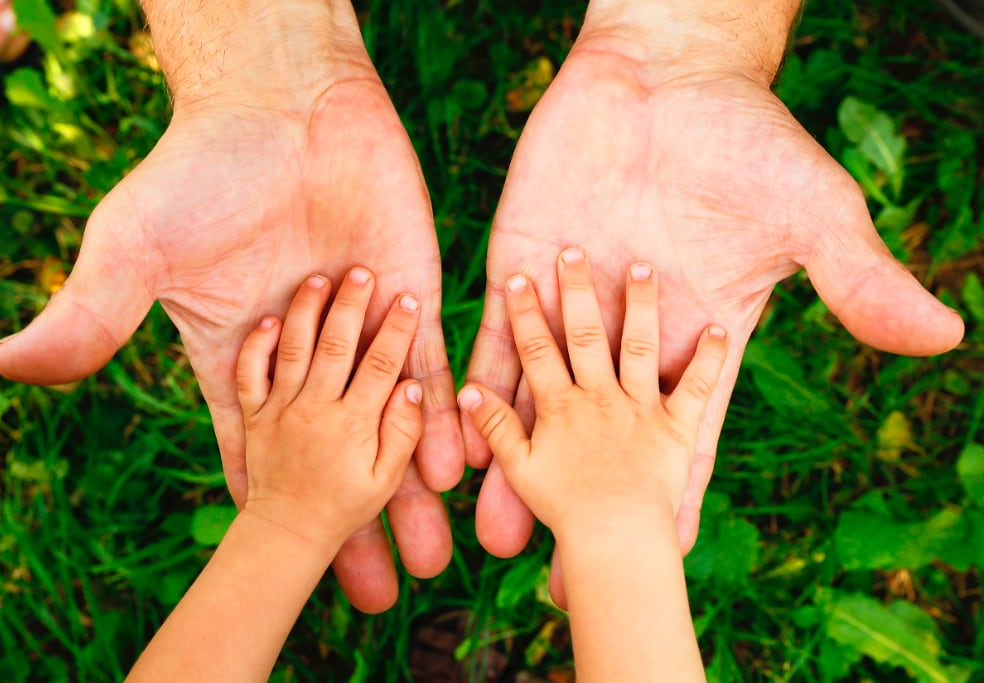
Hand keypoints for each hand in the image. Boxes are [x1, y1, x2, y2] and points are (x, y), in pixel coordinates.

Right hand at [0, 70, 460, 611]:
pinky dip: (440, 416)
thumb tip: (10, 368)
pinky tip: (457, 470)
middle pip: (333, 453)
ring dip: (409, 486)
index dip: (269, 511)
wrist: (282, 102)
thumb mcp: (136, 247)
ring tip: (432, 553)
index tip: (287, 574)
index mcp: (245, 358)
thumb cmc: (201, 171)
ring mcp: (364, 330)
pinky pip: (429, 366)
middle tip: (382, 590)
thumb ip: (92, 313)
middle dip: (356, 519)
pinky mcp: (411, 296)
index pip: (258, 452)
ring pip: (389, 422)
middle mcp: (309, 356)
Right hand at [460, 249, 727, 538]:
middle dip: (575, 291)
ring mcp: (641, 405)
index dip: (526, 313)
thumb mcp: (521, 469)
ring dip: (638, 305)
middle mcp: (600, 396)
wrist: (619, 543)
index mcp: (562, 405)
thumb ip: (496, 426)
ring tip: (640, 268)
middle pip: (583, 333)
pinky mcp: (678, 421)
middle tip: (570, 251)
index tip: (518, 278)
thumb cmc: (565, 514)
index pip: (537, 348)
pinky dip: (709, 357)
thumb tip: (469, 390)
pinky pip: (698, 384)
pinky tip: (718, 326)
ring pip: (637, 343)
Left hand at [465, 31, 962, 593]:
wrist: (663, 72)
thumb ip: (857, 279)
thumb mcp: (810, 212)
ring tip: (492, 528)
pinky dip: (476, 387)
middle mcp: (627, 337)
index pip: (687, 432)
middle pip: (604, 436)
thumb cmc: (743, 140)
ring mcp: (569, 307)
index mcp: (696, 338)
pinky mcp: (519, 269)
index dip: (678, 494)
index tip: (664, 557)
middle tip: (559, 572)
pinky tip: (456, 438)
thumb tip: (943, 334)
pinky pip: (492, 338)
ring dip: (516, 463)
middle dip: (584, 498)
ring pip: (539, 400)